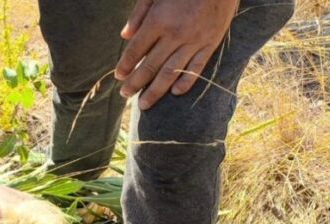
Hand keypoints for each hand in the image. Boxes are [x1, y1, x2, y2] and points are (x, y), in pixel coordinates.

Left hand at [115, 0, 237, 109]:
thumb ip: (139, 13)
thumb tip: (125, 36)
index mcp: (158, 20)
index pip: (136, 50)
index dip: (126, 65)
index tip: (119, 76)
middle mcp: (175, 35)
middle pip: (150, 66)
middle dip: (135, 83)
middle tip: (125, 95)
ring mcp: (194, 41)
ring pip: (171, 73)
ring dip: (155, 91)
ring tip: (144, 104)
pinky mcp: (211, 43)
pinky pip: (196, 68)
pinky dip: (185, 82)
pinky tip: (174, 92)